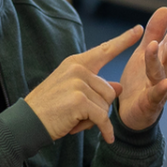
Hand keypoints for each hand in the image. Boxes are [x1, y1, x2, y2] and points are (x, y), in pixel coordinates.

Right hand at [24, 27, 141, 143]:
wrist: (27, 123)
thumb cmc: (50, 108)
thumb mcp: (73, 93)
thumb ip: (96, 88)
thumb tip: (119, 87)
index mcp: (76, 63)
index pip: (104, 50)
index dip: (123, 40)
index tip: (138, 29)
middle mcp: (77, 68)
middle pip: (109, 91)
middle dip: (99, 107)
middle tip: (76, 113)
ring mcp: (78, 83)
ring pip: (106, 105)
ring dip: (95, 118)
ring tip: (74, 119)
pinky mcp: (79, 100)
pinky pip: (103, 118)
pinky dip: (105, 130)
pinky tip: (107, 137)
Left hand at [116, 6, 166, 132]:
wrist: (131, 114)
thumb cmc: (140, 81)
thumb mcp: (144, 53)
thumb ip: (155, 32)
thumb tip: (166, 8)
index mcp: (164, 59)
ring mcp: (160, 88)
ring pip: (161, 71)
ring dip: (157, 58)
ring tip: (154, 44)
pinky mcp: (151, 103)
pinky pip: (156, 96)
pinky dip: (161, 90)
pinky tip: (166, 83)